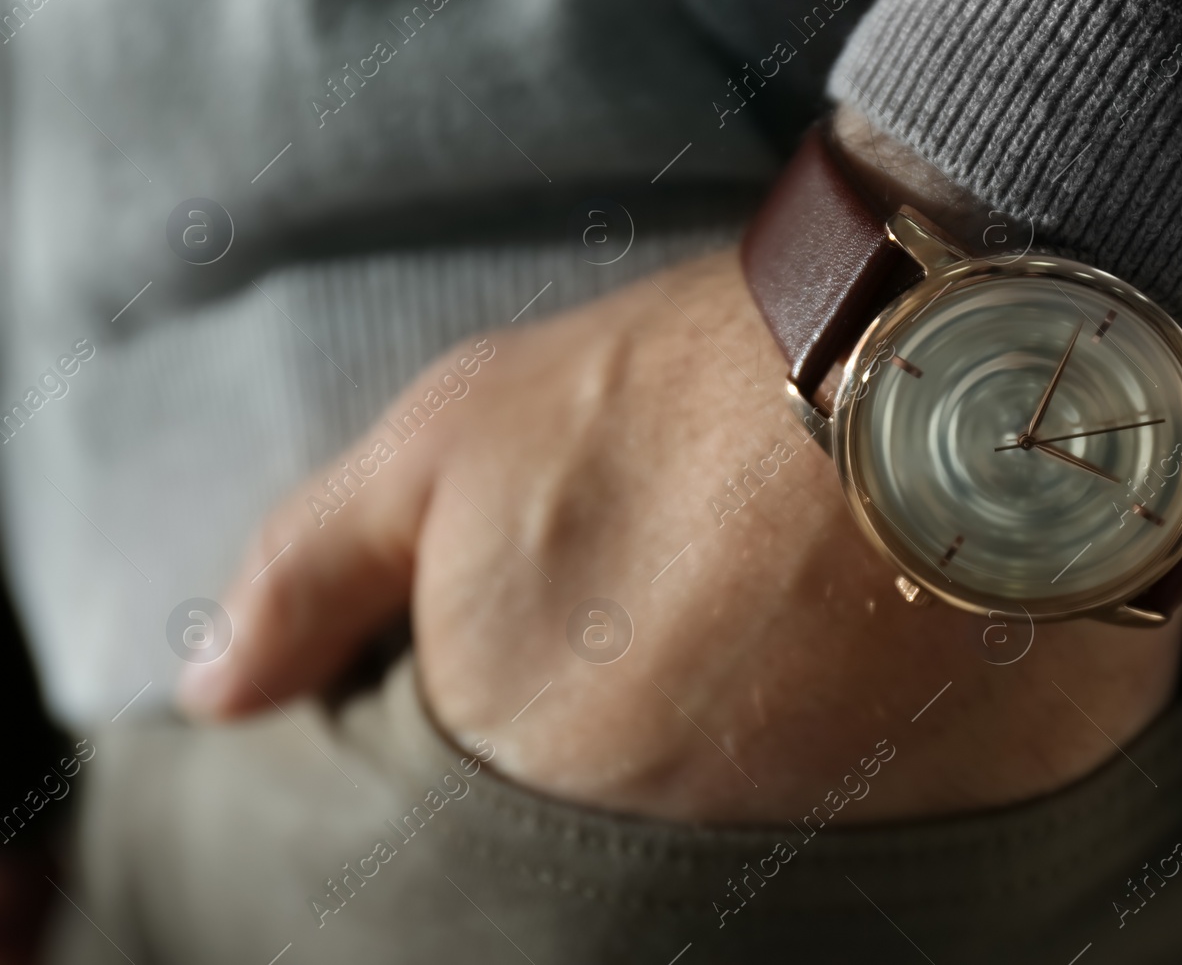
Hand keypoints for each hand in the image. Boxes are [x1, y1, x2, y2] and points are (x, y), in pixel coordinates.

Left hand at [181, 250, 1181, 823]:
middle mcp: (663, 837)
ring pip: (736, 839)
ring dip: (746, 758)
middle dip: (636, 739)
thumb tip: (215, 698)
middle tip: (692, 625)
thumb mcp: (453, 437)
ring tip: (782, 634)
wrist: (934, 361)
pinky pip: (867, 836)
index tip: (582, 645)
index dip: (531, 722)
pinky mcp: (940, 832)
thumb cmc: (680, 387)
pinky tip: (868, 669)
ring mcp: (808, 846)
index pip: (481, 818)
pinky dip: (853, 769)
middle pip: (614, 835)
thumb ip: (312, 572)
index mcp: (523, 761)